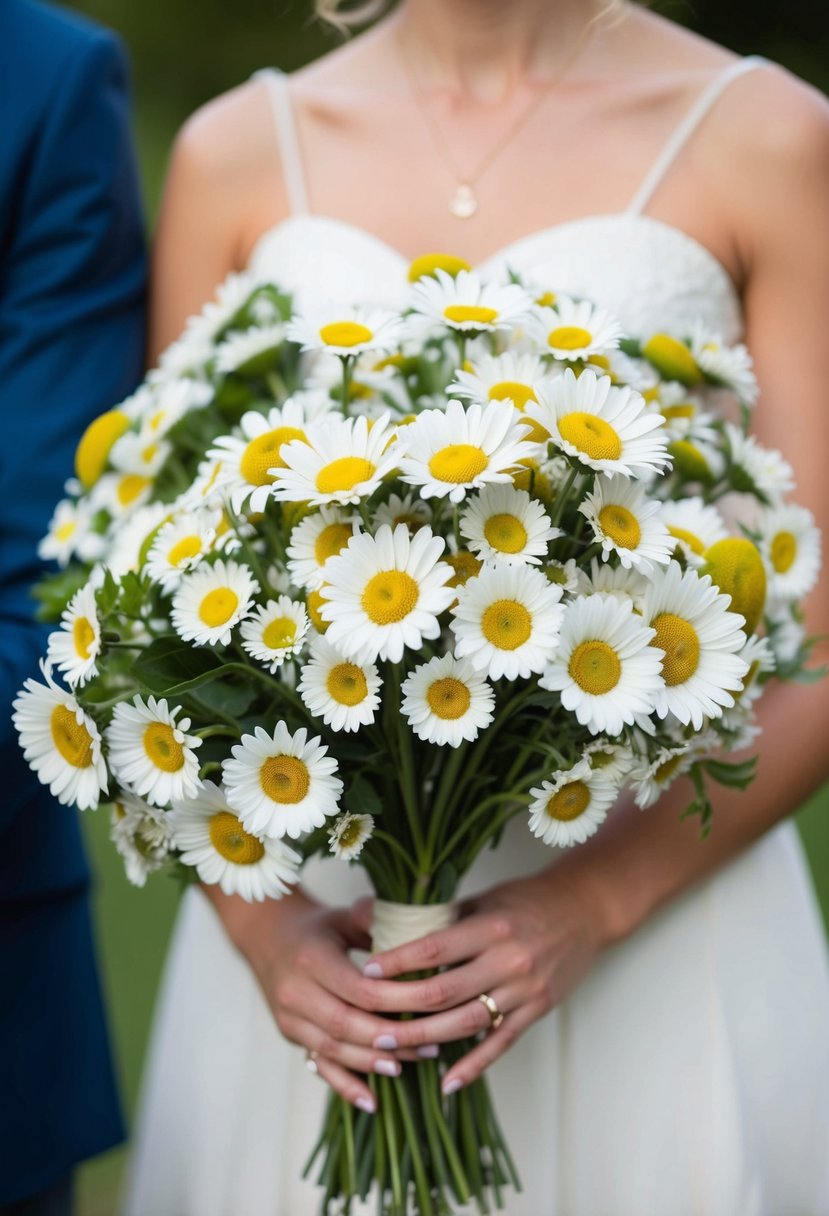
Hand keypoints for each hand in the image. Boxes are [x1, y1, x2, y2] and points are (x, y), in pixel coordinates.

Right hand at [205, 886, 427, 1111]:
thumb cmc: (316, 926)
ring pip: (333, 1049)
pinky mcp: (290, 1035)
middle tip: (430, 1044)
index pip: (360, 989)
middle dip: (390, 1039)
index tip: (430, 1009)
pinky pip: (318, 1065)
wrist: (266, 936)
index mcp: (312, 959)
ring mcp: (290, 1018)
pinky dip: (344, 1085)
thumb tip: (416, 917)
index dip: (395, 1002)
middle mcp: (295, 992)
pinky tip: (371, 1101)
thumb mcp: (343, 915)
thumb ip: (375, 919)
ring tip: (411, 1063)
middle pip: (347, 1025)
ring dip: (373, 1061)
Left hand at [360, 865, 608, 1093]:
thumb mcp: (487, 899)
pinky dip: (473, 1065)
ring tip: (391, 1047)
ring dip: (426, 1039)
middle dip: (401, 1008)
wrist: (585, 910)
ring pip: (467, 1022)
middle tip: (368, 1018)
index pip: (434, 949)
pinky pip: (500, 1043)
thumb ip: (447, 919)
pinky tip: (447, 1081)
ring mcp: (525, 989)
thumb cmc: (529, 900)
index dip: (397, 962)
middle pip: (444, 992)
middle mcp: (509, 960)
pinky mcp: (538, 1010)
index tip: (367, 970)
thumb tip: (394, 929)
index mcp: (492, 926)